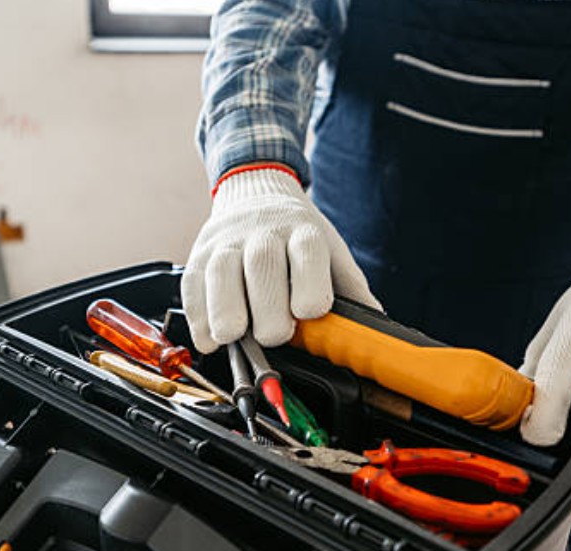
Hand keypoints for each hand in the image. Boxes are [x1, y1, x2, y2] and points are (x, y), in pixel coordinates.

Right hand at [181, 165, 380, 352]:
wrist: (256, 193)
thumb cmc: (297, 235)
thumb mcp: (332, 253)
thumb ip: (352, 292)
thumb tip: (376, 333)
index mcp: (304, 232)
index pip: (308, 257)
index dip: (309, 293)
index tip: (307, 313)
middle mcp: (263, 232)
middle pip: (263, 269)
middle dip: (269, 312)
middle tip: (274, 334)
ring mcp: (227, 242)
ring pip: (220, 275)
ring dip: (226, 314)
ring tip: (234, 336)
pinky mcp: (198, 254)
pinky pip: (193, 288)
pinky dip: (199, 318)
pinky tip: (211, 338)